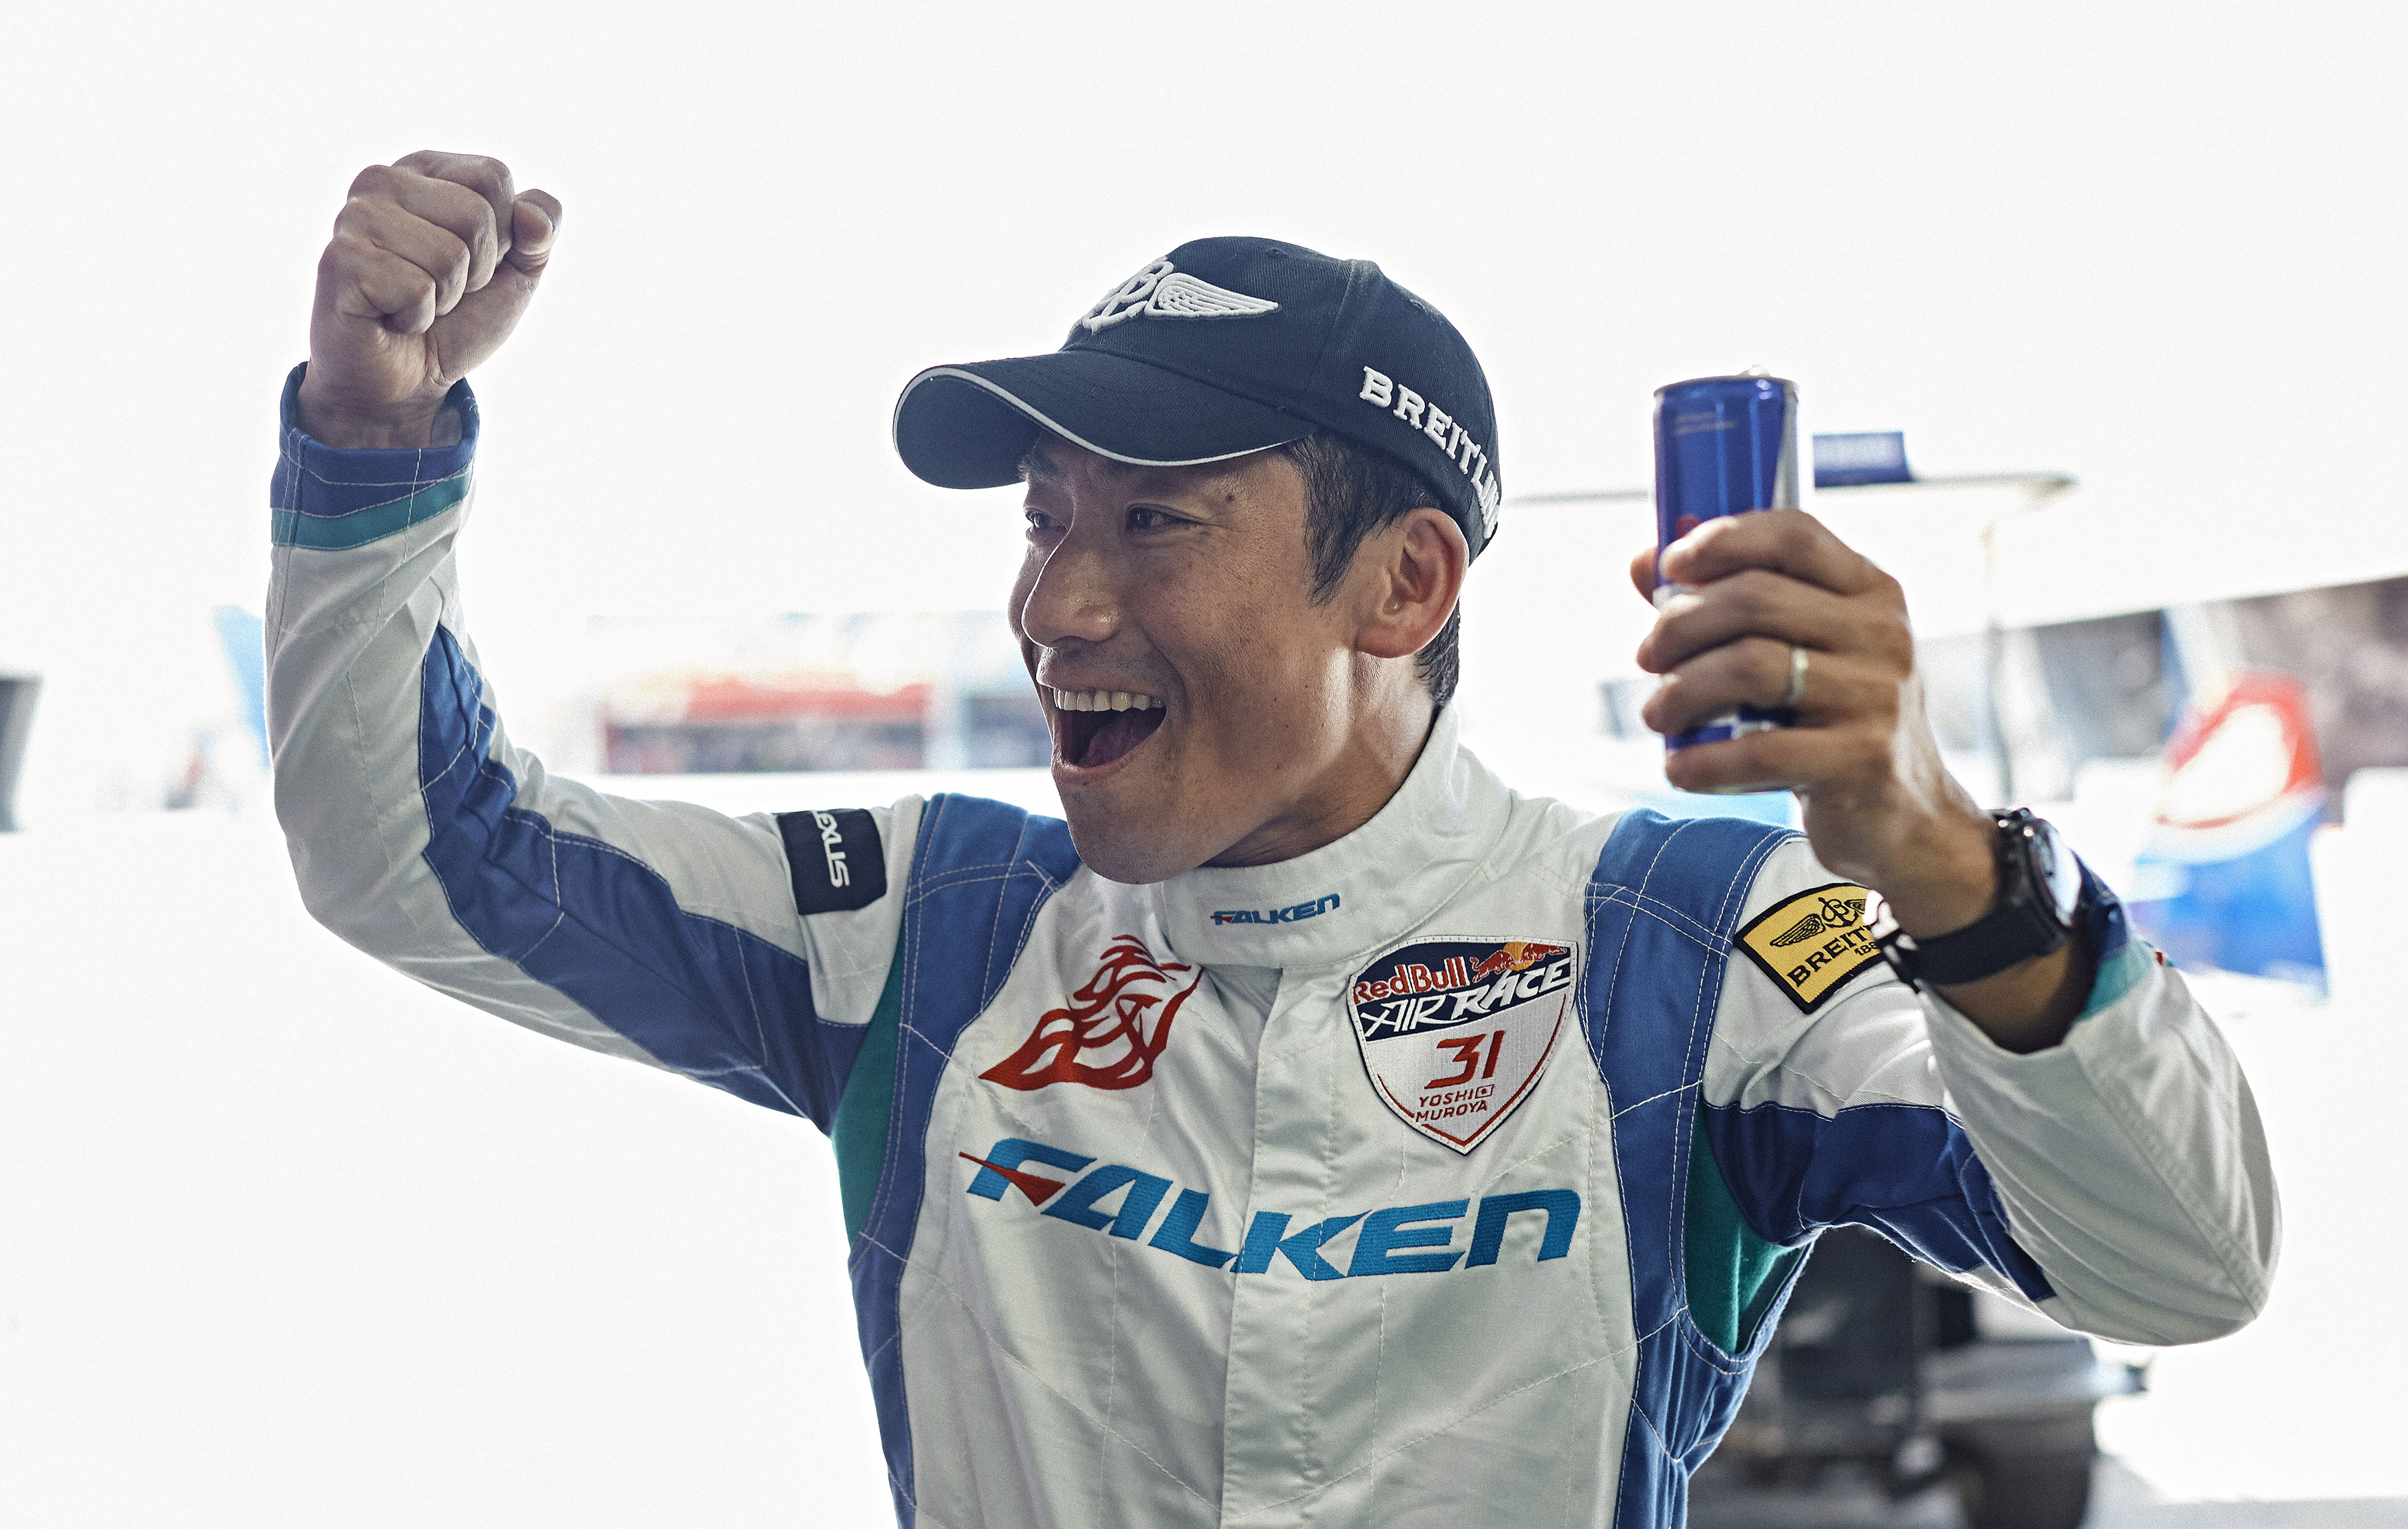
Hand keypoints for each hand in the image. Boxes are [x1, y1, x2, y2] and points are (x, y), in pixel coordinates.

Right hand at [297, 152, 561, 448]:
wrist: (408, 380)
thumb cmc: (458, 318)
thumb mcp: (518, 271)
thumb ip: (540, 232)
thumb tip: (535, 218)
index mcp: (424, 169)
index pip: (493, 175)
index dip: (503, 234)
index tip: (473, 262)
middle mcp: (381, 180)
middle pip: (476, 213)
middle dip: (477, 270)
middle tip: (441, 288)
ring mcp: (354, 217)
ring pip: (449, 255)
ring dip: (446, 296)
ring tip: (416, 303)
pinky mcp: (339, 260)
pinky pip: (417, 289)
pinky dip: (418, 317)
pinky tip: (391, 317)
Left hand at [1627, 512, 2087, 1048]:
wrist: (1905, 820)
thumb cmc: (1832, 725)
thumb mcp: (1797, 653)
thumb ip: (1727, 604)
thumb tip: (1642, 562)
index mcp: (1870, 591)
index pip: (1793, 533)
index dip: (1721, 539)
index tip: (1668, 566)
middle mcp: (1882, 633)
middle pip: (1754, 598)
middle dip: (1680, 626)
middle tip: (1647, 658)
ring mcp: (1877, 695)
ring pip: (1750, 666)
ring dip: (1683, 690)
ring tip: (1657, 716)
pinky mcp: (1862, 758)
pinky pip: (1760, 749)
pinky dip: (1704, 760)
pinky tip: (1682, 768)